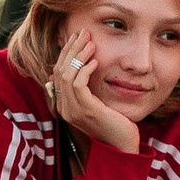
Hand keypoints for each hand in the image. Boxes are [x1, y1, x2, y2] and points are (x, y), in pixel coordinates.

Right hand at [44, 28, 140, 153]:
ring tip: (90, 42)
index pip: (57, 72)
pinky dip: (85, 70)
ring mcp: (73, 110)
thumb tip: (80, 68)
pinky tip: (96, 61)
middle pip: (59, 70)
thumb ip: (86, 89)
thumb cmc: (113, 124)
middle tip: (82, 33)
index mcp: (64, 105)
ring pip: (67, 75)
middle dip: (71, 49)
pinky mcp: (85, 110)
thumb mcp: (97, 103)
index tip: (76, 38)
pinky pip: (78, 84)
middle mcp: (64, 108)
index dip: (66, 53)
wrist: (122, 146)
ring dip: (78, 55)